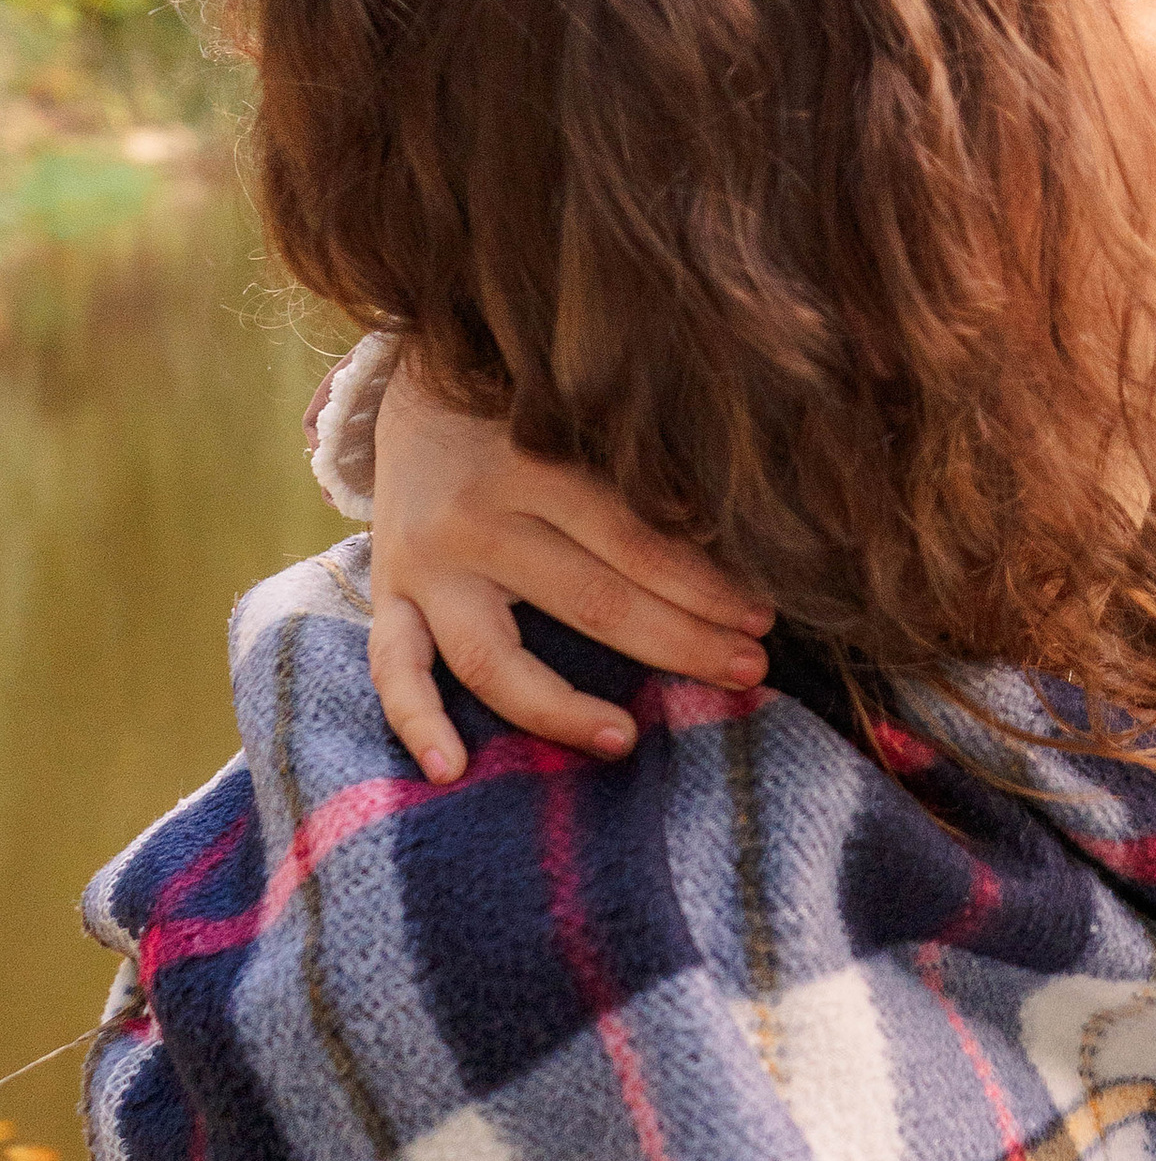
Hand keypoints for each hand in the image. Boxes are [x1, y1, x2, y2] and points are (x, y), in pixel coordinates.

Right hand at [367, 361, 774, 781]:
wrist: (415, 390)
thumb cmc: (526, 414)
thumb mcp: (578, 421)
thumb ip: (636, 473)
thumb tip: (726, 529)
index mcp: (533, 464)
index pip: (634, 541)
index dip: (704, 586)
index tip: (762, 617)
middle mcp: (476, 519)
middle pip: (587, 599)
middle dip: (678, 643)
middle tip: (749, 672)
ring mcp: (425, 566)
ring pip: (492, 655)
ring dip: (561, 708)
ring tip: (626, 741)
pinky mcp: (387, 595)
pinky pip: (392, 668)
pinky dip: (414, 720)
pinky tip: (450, 770)